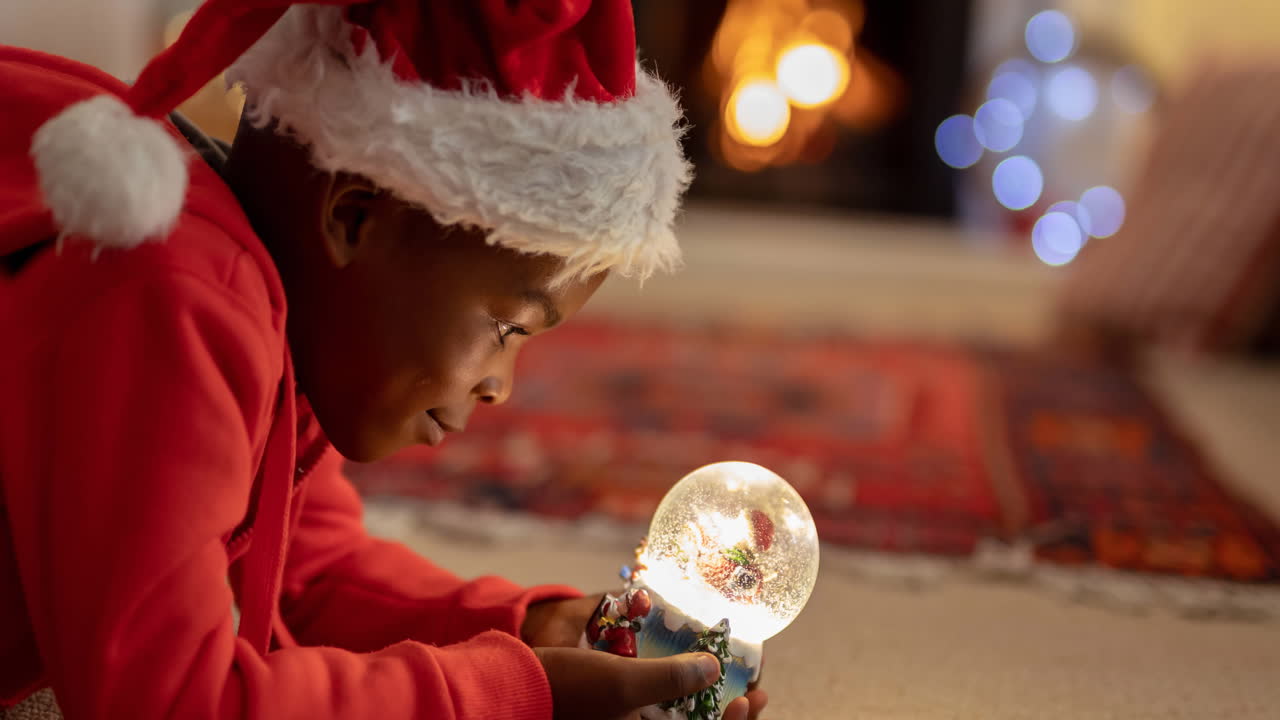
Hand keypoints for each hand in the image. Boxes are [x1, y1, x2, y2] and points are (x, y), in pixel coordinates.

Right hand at [526, 593, 770, 718]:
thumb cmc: (566, 689)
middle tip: (753, 690)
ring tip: (725, 677)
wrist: (512, 690)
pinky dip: (676, 696)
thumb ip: (671, 678)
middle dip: (726, 712)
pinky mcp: (614, 716)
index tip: (753, 696)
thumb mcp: (622, 681)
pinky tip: (685, 671)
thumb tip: (713, 670)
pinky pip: (657, 711)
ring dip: (704, 703)